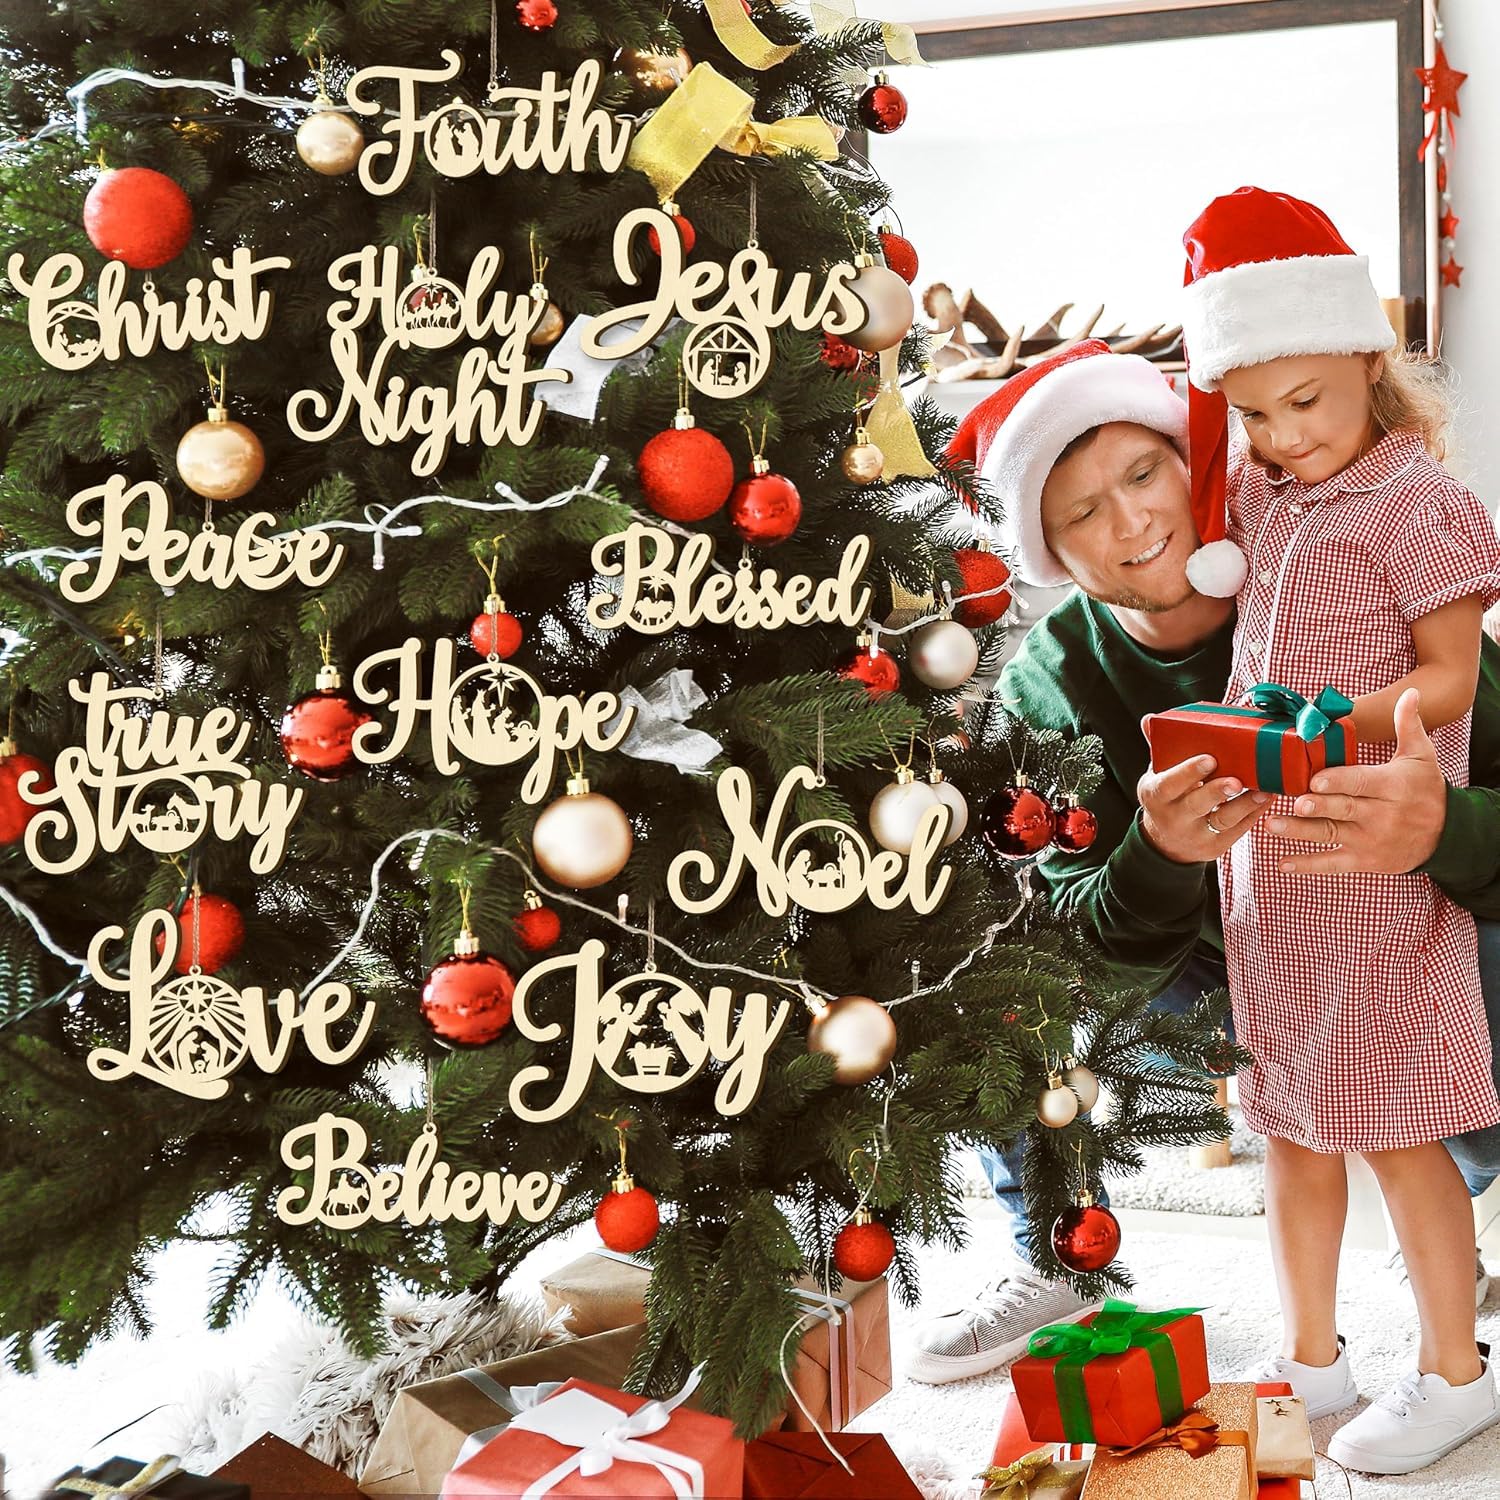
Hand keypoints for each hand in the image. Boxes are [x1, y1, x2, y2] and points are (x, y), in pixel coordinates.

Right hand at [1136, 739, 1270, 863]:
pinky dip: (1254, 814)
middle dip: (1217, 791)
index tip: (1209, 759)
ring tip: (1265, 789)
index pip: (1169, 784)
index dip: (1188, 772)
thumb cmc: (1167, 798)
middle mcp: (1172, 817)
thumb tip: (1148, 720)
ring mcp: (1194, 835)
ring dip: (1246, 804)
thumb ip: (1159, 749)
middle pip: (1196, 804)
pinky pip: (1237, 831)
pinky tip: (1267, 799)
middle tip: (1237, 780)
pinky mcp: (1214, 847)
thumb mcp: (1157, 776)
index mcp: (1155, 795)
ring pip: (1222, 820)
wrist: (1166, 841)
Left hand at [1269, 687, 1446, 873]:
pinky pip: (1333, 864)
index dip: (1338, 782)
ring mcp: (1370, 840)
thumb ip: (1408, 725)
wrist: (1448, 835)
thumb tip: (1410, 692)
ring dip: (1299, 832)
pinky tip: (1283, 863)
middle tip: (1296, 803)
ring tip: (1271, 825)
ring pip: (1330, 835)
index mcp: (1391, 787)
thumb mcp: (1422, 756)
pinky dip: (1308, 865)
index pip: (1361, 783)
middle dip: (1318, 807)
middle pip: (1343, 809)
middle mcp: (1380, 815)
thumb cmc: (1426, 789)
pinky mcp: (1364, 860)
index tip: (1315, 780)